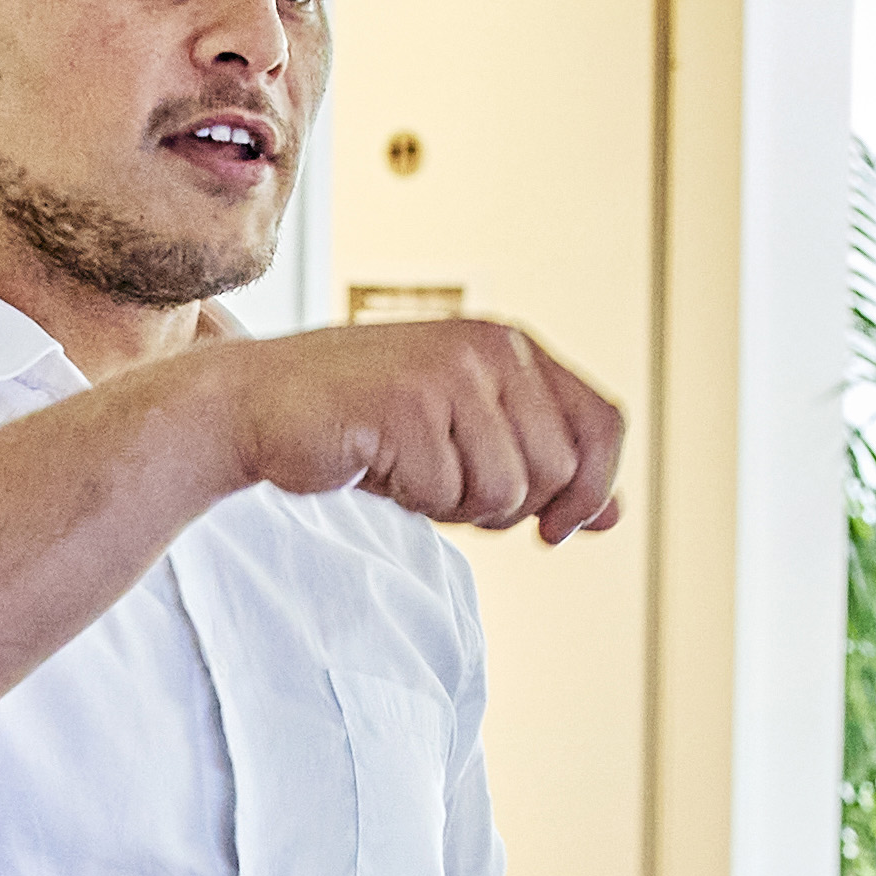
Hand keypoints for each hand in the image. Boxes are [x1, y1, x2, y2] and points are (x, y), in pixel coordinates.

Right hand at [210, 317, 629, 541]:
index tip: (555, 530)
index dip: (593, 490)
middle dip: (507, 506)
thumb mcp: (469, 440)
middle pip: (556, 471)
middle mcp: (488, 347)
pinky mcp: (404, 405)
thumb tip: (614, 516)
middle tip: (446, 485)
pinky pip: (443, 495)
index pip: (603, 425)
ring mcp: (446, 372)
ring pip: (504, 490)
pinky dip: (411, 501)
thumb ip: (541, 468)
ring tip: (407, 468)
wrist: (261, 404)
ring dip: (455, 505)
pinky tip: (376, 464)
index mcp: (512, 346)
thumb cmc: (369, 426)